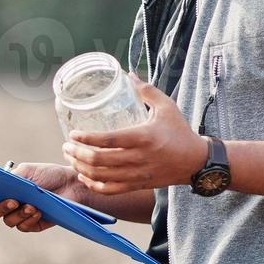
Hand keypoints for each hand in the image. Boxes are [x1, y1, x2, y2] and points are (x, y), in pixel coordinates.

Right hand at [0, 162, 89, 232]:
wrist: (71, 184)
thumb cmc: (49, 175)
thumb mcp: (28, 171)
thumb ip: (12, 177)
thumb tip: (0, 184)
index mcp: (6, 190)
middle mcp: (11, 204)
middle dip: (0, 208)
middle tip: (13, 202)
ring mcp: (22, 215)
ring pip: (9, 221)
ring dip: (18, 214)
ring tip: (31, 206)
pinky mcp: (34, 224)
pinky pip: (24, 227)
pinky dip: (29, 220)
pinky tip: (38, 212)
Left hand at [62, 73, 209, 194]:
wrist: (197, 161)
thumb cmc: (180, 131)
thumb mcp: (167, 106)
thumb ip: (147, 90)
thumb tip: (129, 74)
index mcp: (143, 137)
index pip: (108, 140)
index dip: (87, 139)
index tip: (73, 134)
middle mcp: (139, 158)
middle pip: (99, 161)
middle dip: (77, 153)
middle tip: (66, 146)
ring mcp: (138, 174)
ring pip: (101, 176)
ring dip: (81, 168)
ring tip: (71, 158)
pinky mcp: (139, 185)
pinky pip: (111, 190)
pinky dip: (94, 184)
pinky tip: (84, 176)